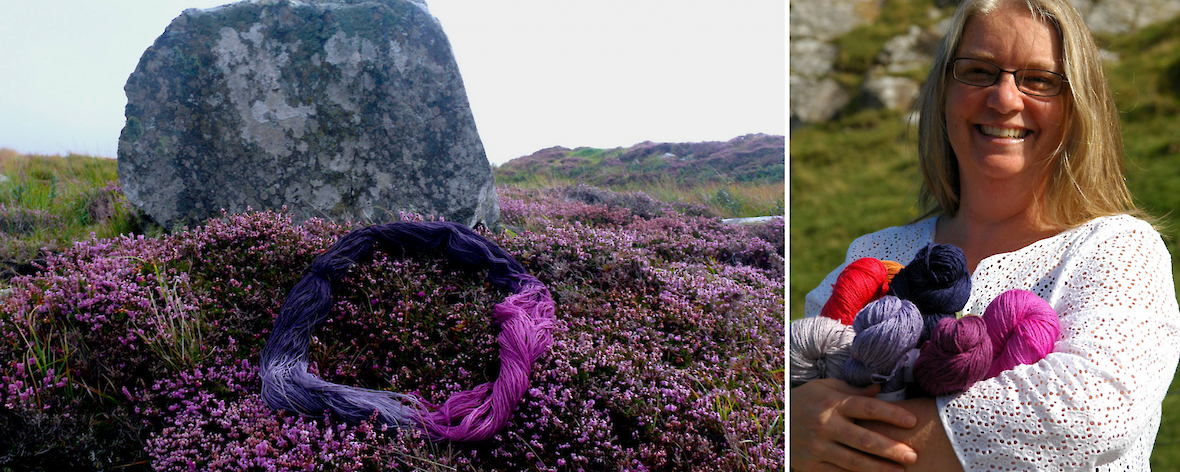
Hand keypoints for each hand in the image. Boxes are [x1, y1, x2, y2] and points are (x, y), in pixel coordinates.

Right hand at [791, 378, 917, 471]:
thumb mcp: (824, 388)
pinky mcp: (811, 465)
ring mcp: (817, 447)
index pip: (867, 408)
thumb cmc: (805, 401)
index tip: (912, 421)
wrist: (775, 420)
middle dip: (891, 449)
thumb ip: (852, 390)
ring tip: (900, 471)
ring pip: (854, 461)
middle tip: (913, 455)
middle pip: (864, 439)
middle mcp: (825, 425)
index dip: (891, 414)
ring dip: (880, 468)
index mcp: (831, 403)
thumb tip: (879, 389)